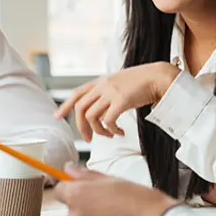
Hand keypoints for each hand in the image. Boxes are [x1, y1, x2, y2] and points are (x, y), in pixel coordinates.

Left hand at [54, 62, 179, 140]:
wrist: (158, 76)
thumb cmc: (142, 82)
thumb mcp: (119, 83)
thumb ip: (108, 93)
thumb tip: (101, 111)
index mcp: (100, 81)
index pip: (77, 93)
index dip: (65, 105)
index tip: (57, 116)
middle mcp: (103, 86)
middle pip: (81, 109)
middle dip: (82, 127)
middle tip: (89, 139)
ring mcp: (111, 92)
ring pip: (92, 117)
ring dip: (99, 131)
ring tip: (109, 135)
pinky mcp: (121, 100)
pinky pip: (108, 121)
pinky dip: (112, 130)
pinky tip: (119, 133)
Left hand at [55, 166, 177, 215]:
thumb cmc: (140, 204)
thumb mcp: (112, 180)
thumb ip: (86, 175)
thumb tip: (70, 170)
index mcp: (77, 195)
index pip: (60, 189)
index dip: (73, 187)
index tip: (82, 189)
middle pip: (70, 209)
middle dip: (84, 205)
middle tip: (106, 202)